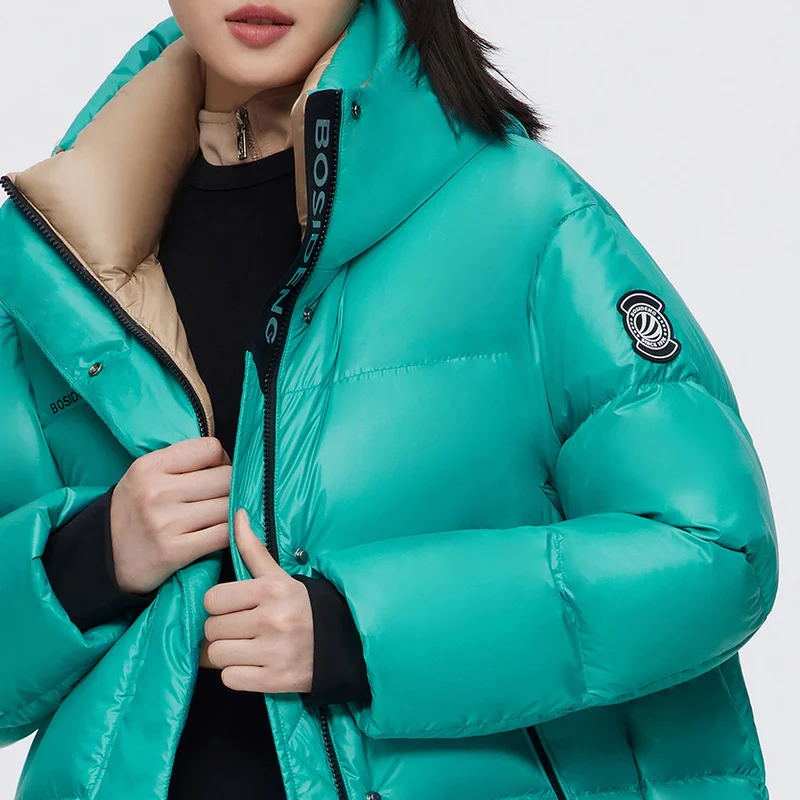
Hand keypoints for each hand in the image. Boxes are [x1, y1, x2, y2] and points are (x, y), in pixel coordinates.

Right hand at [109, 437, 231, 594]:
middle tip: (221, 498)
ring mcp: (166, 522)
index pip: (210, 448)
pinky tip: (225, 534)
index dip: (221, 460)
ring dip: (233, 512)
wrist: (104, 558)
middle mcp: (156, 491)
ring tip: (220, 516)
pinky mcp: (175, 551)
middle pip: (226, 478)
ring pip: (229, 506)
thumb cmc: (135, 511)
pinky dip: (233, 534)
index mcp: (149, 466)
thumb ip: (182, 462)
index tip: (215, 473)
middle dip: (231, 487)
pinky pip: (225, 535)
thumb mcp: (145, 475)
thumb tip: (229, 460)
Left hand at [200, 509, 314, 693]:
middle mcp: (272, 619)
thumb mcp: (280, 576)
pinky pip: (230, 679)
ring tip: (246, 646)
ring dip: (227, 653)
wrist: (342, 644)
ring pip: (217, 655)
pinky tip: (254, 664)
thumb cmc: (303, 606)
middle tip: (241, 628)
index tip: (234, 607)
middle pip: (212, 628)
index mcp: (271, 590)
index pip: (212, 599)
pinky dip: (237, 674)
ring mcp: (274, 652)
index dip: (219, 605)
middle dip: (222, 629)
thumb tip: (237, 513)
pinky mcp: (275, 680)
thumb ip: (253, 547)